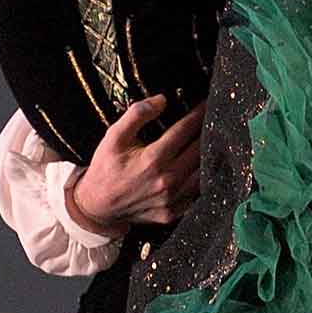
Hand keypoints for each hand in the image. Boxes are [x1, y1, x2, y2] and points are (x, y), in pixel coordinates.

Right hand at [66, 95, 201, 230]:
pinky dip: (202, 179)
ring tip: (213, 141)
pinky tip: (203, 167)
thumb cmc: (106, 167)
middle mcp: (167, 180)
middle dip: (208, 132)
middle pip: (200, 150)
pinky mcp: (173, 212)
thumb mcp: (114, 136)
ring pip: (203, 173)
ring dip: (210, 156)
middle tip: (214, 119)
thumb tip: (162, 100)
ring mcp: (171, 199)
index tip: (207, 103)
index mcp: (153, 159)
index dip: (198, 114)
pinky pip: (196, 194)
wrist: (97, 205)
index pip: (185, 130)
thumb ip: (137, 115)